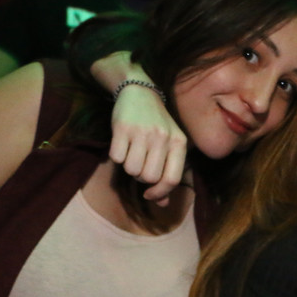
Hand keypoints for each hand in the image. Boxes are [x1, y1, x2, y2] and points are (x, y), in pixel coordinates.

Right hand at [110, 84, 186, 205]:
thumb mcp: (169, 145)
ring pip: (132, 170)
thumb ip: (167, 173)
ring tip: (132, 153)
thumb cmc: (156, 124)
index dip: (160, 192)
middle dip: (142, 178)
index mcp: (179, 143)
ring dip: (129, 167)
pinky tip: (122, 144)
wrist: (140, 92)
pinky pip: (117, 158)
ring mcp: (143, 132)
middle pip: (149, 178)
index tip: (150, 195)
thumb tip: (162, 204)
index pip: (172, 179)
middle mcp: (163, 137)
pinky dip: (117, 156)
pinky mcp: (123, 127)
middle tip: (140, 164)